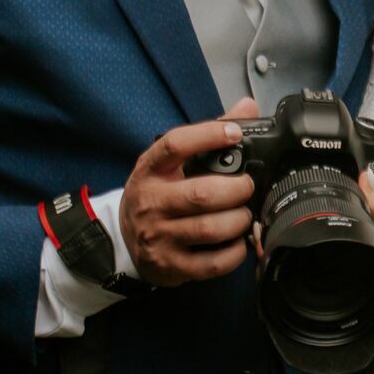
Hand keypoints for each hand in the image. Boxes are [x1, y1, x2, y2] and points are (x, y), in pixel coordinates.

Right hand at [120, 98, 259, 286]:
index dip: (208, 135)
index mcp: (151, 170)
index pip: (175, 145)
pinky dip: (235, 252)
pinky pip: (213, 263)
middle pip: (202, 194)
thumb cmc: (156, 196)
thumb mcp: (170, 164)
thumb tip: (246, 107)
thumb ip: (208, 135)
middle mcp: (151, 203)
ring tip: (244, 213)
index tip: (234, 132)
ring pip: (210, 229)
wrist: (126, 242)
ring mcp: (159, 237)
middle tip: (247, 186)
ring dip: (238, 220)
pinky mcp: (171, 266)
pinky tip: (237, 241)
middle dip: (237, 189)